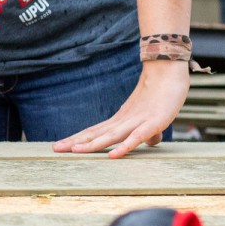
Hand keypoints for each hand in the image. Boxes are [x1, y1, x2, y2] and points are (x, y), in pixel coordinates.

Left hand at [52, 60, 187, 157]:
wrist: (169, 70)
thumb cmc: (161, 93)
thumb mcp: (152, 118)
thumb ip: (149, 131)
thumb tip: (151, 141)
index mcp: (121, 119)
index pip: (94, 131)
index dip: (78, 139)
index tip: (60, 145)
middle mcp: (124, 120)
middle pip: (96, 133)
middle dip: (76, 142)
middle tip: (55, 148)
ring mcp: (137, 121)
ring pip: (111, 136)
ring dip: (92, 144)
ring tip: (74, 151)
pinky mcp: (153, 123)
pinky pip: (136, 137)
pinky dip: (124, 147)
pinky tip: (112, 155)